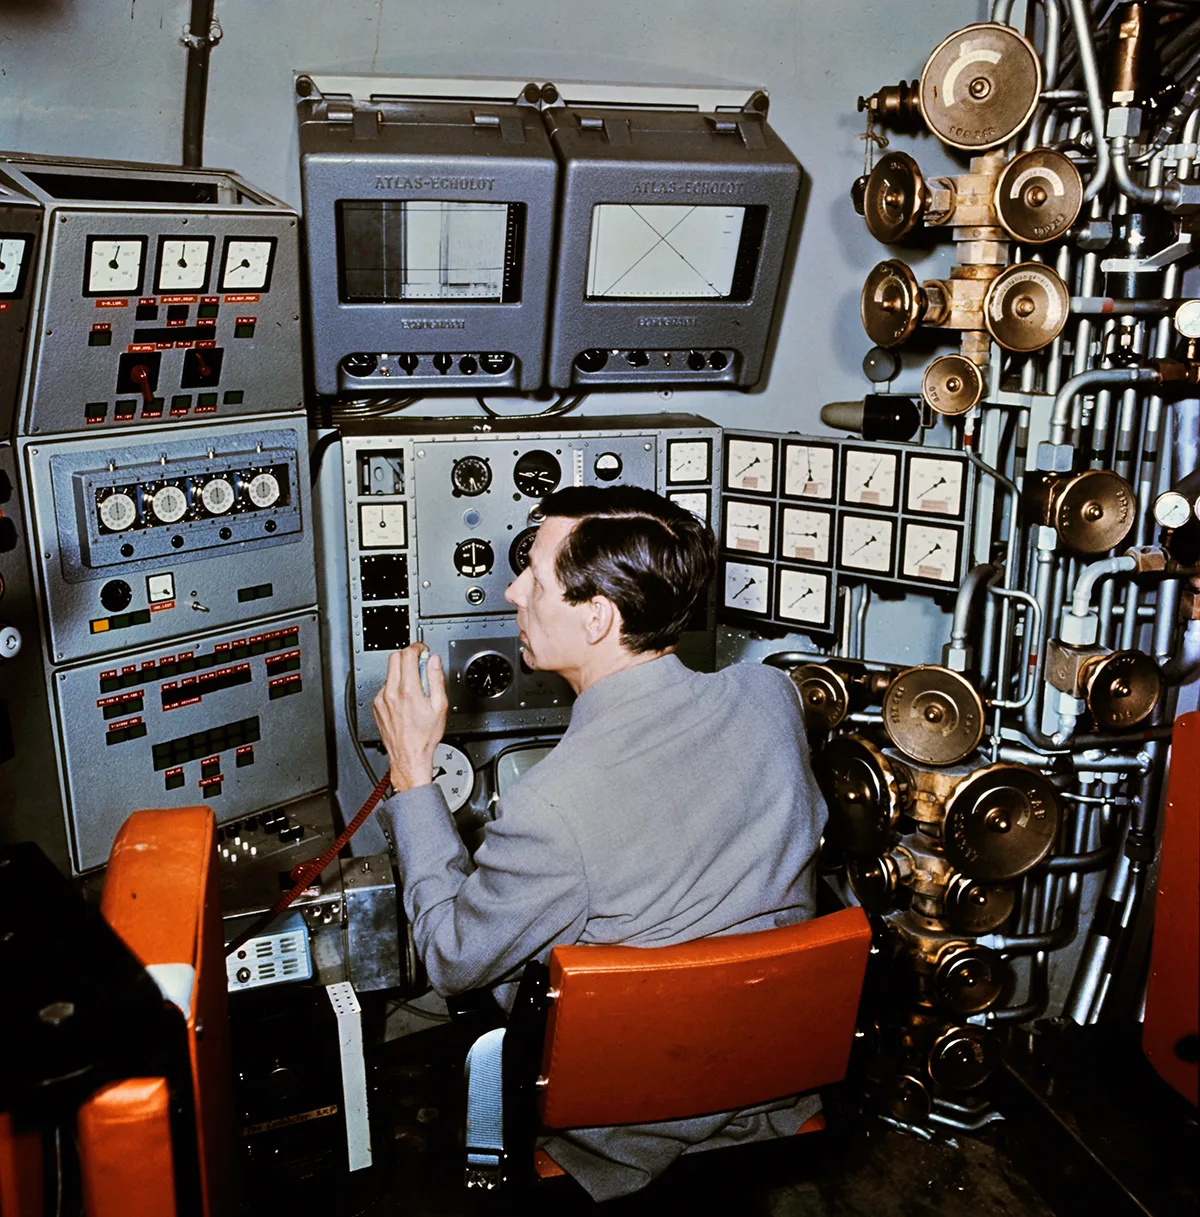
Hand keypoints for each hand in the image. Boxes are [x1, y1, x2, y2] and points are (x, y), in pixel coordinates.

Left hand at [372, 644, 447, 792]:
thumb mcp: (440, 706)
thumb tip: (433, 661)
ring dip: (402, 673)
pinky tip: (405, 700)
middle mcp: (391, 693)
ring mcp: (381, 699)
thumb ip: (436, 679)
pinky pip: (385, 686)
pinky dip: (395, 686)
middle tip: (419, 665)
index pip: (407, 655)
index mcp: (408, 691)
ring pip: (389, 672)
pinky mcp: (376, 705)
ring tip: (414, 688)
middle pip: (394, 658)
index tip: (422, 650)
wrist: (408, 755)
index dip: (417, 648)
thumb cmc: (424, 736)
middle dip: (408, 656)